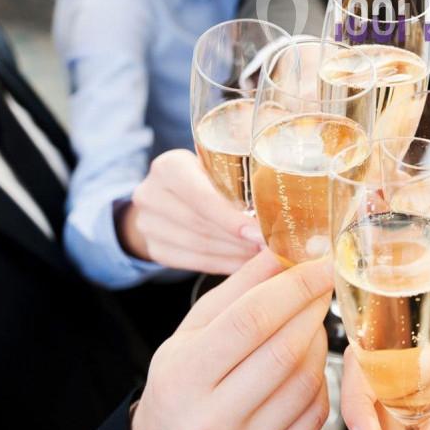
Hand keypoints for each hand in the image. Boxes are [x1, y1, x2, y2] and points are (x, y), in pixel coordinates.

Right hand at [118, 148, 262, 273]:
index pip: (201, 197)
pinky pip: (194, 262)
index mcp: (169, 167)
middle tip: (271, 247)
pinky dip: (223, 264)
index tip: (259, 233)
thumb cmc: (201, 175)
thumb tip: (280, 200)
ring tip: (262, 257)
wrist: (164, 195)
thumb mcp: (212, 164)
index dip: (231, 218)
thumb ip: (236, 176)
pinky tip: (244, 265)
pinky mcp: (155, 249)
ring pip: (199, 246)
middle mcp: (151, 194)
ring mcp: (148, 225)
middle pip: (202, 225)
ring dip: (234, 254)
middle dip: (239, 239)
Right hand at [132, 250, 333, 429]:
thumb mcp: (192, 331)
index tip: (320, 263)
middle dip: (312, 308)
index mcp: (184, 376)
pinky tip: (307, 360)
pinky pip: (315, 413)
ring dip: (320, 340)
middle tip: (322, 285)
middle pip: (284, 349)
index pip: (251, 319)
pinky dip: (321, 378)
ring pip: (306, 380)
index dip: (294, 286)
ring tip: (311, 321)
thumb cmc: (180, 382)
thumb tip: (281, 250)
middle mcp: (211, 418)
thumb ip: (237, 289)